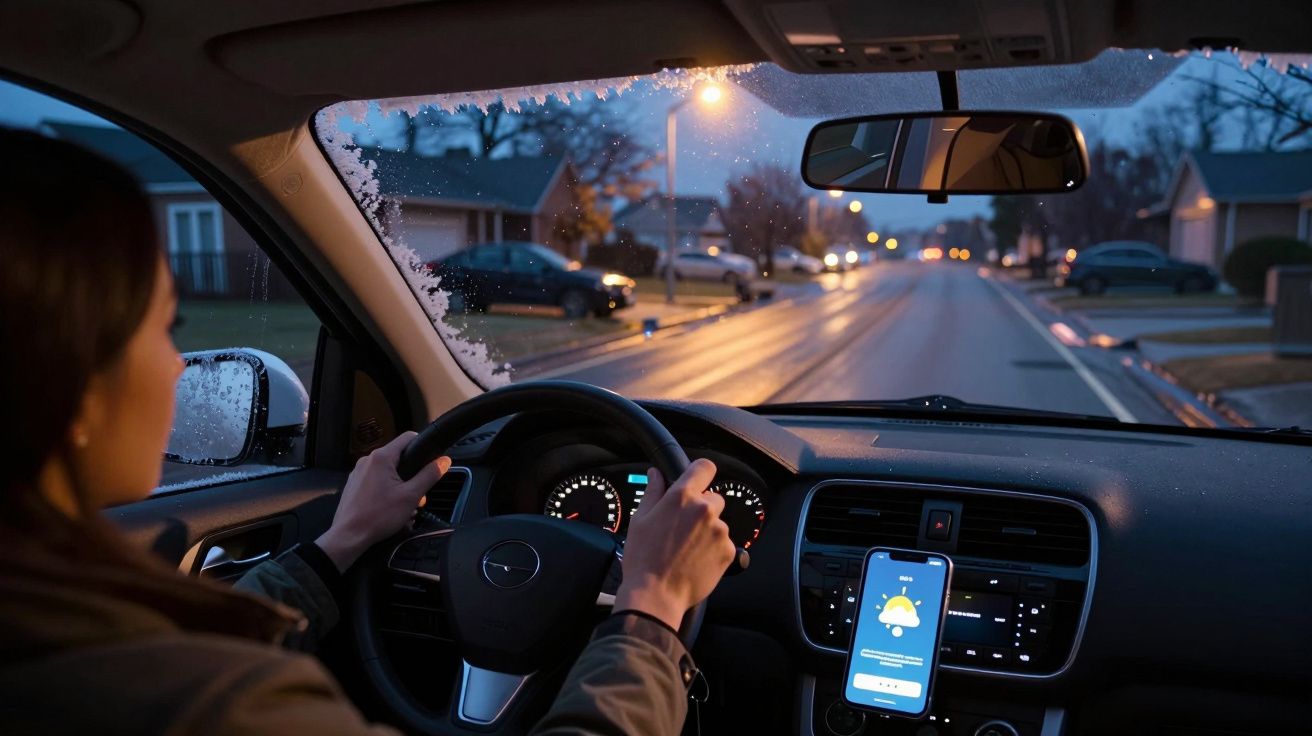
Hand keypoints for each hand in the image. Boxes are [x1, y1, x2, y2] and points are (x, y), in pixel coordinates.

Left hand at [316, 431, 449, 571]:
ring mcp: (358, 473)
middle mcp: (367, 460)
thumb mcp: (411, 496)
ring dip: (400, 485)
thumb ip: (429, 475)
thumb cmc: (378, 516)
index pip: (408, 438)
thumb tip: (444, 461)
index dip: (423, 446)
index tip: (431, 460)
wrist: (349, 536)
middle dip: (412, 475)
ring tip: (404, 506)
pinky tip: (390, 508)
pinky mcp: (354, 485)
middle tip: (418, 494)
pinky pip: (376, 482)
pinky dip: (386, 491)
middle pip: (398, 458)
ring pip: (387, 471)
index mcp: (381, 457)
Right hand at [612, 459, 735, 630]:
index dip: (700, 473)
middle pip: (713, 498)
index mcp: (682, 497)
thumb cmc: (644, 558)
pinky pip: (724, 543)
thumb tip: (656, 474)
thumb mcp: (640, 520)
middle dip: (701, 508)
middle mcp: (704, 510)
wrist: (656, 595)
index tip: (697, 481)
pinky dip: (714, 549)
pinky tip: (695, 560)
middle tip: (683, 527)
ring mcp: (719, 531)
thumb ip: (653, 491)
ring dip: (707, 531)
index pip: (704, 467)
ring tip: (687, 548)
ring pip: (718, 522)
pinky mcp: (728, 551)